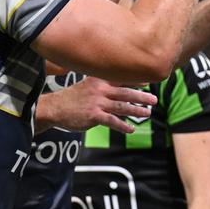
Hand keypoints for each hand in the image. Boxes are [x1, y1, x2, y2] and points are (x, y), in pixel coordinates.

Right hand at [41, 76, 156, 133]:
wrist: (55, 107)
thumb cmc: (74, 97)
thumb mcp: (89, 84)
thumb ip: (105, 84)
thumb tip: (124, 88)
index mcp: (101, 80)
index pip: (123, 79)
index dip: (137, 80)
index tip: (149, 82)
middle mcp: (101, 90)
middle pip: (126, 92)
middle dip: (142, 96)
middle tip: (154, 100)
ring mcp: (97, 103)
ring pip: (122, 106)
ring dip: (136, 110)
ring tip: (147, 114)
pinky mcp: (93, 116)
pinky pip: (112, 121)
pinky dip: (122, 126)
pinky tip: (130, 129)